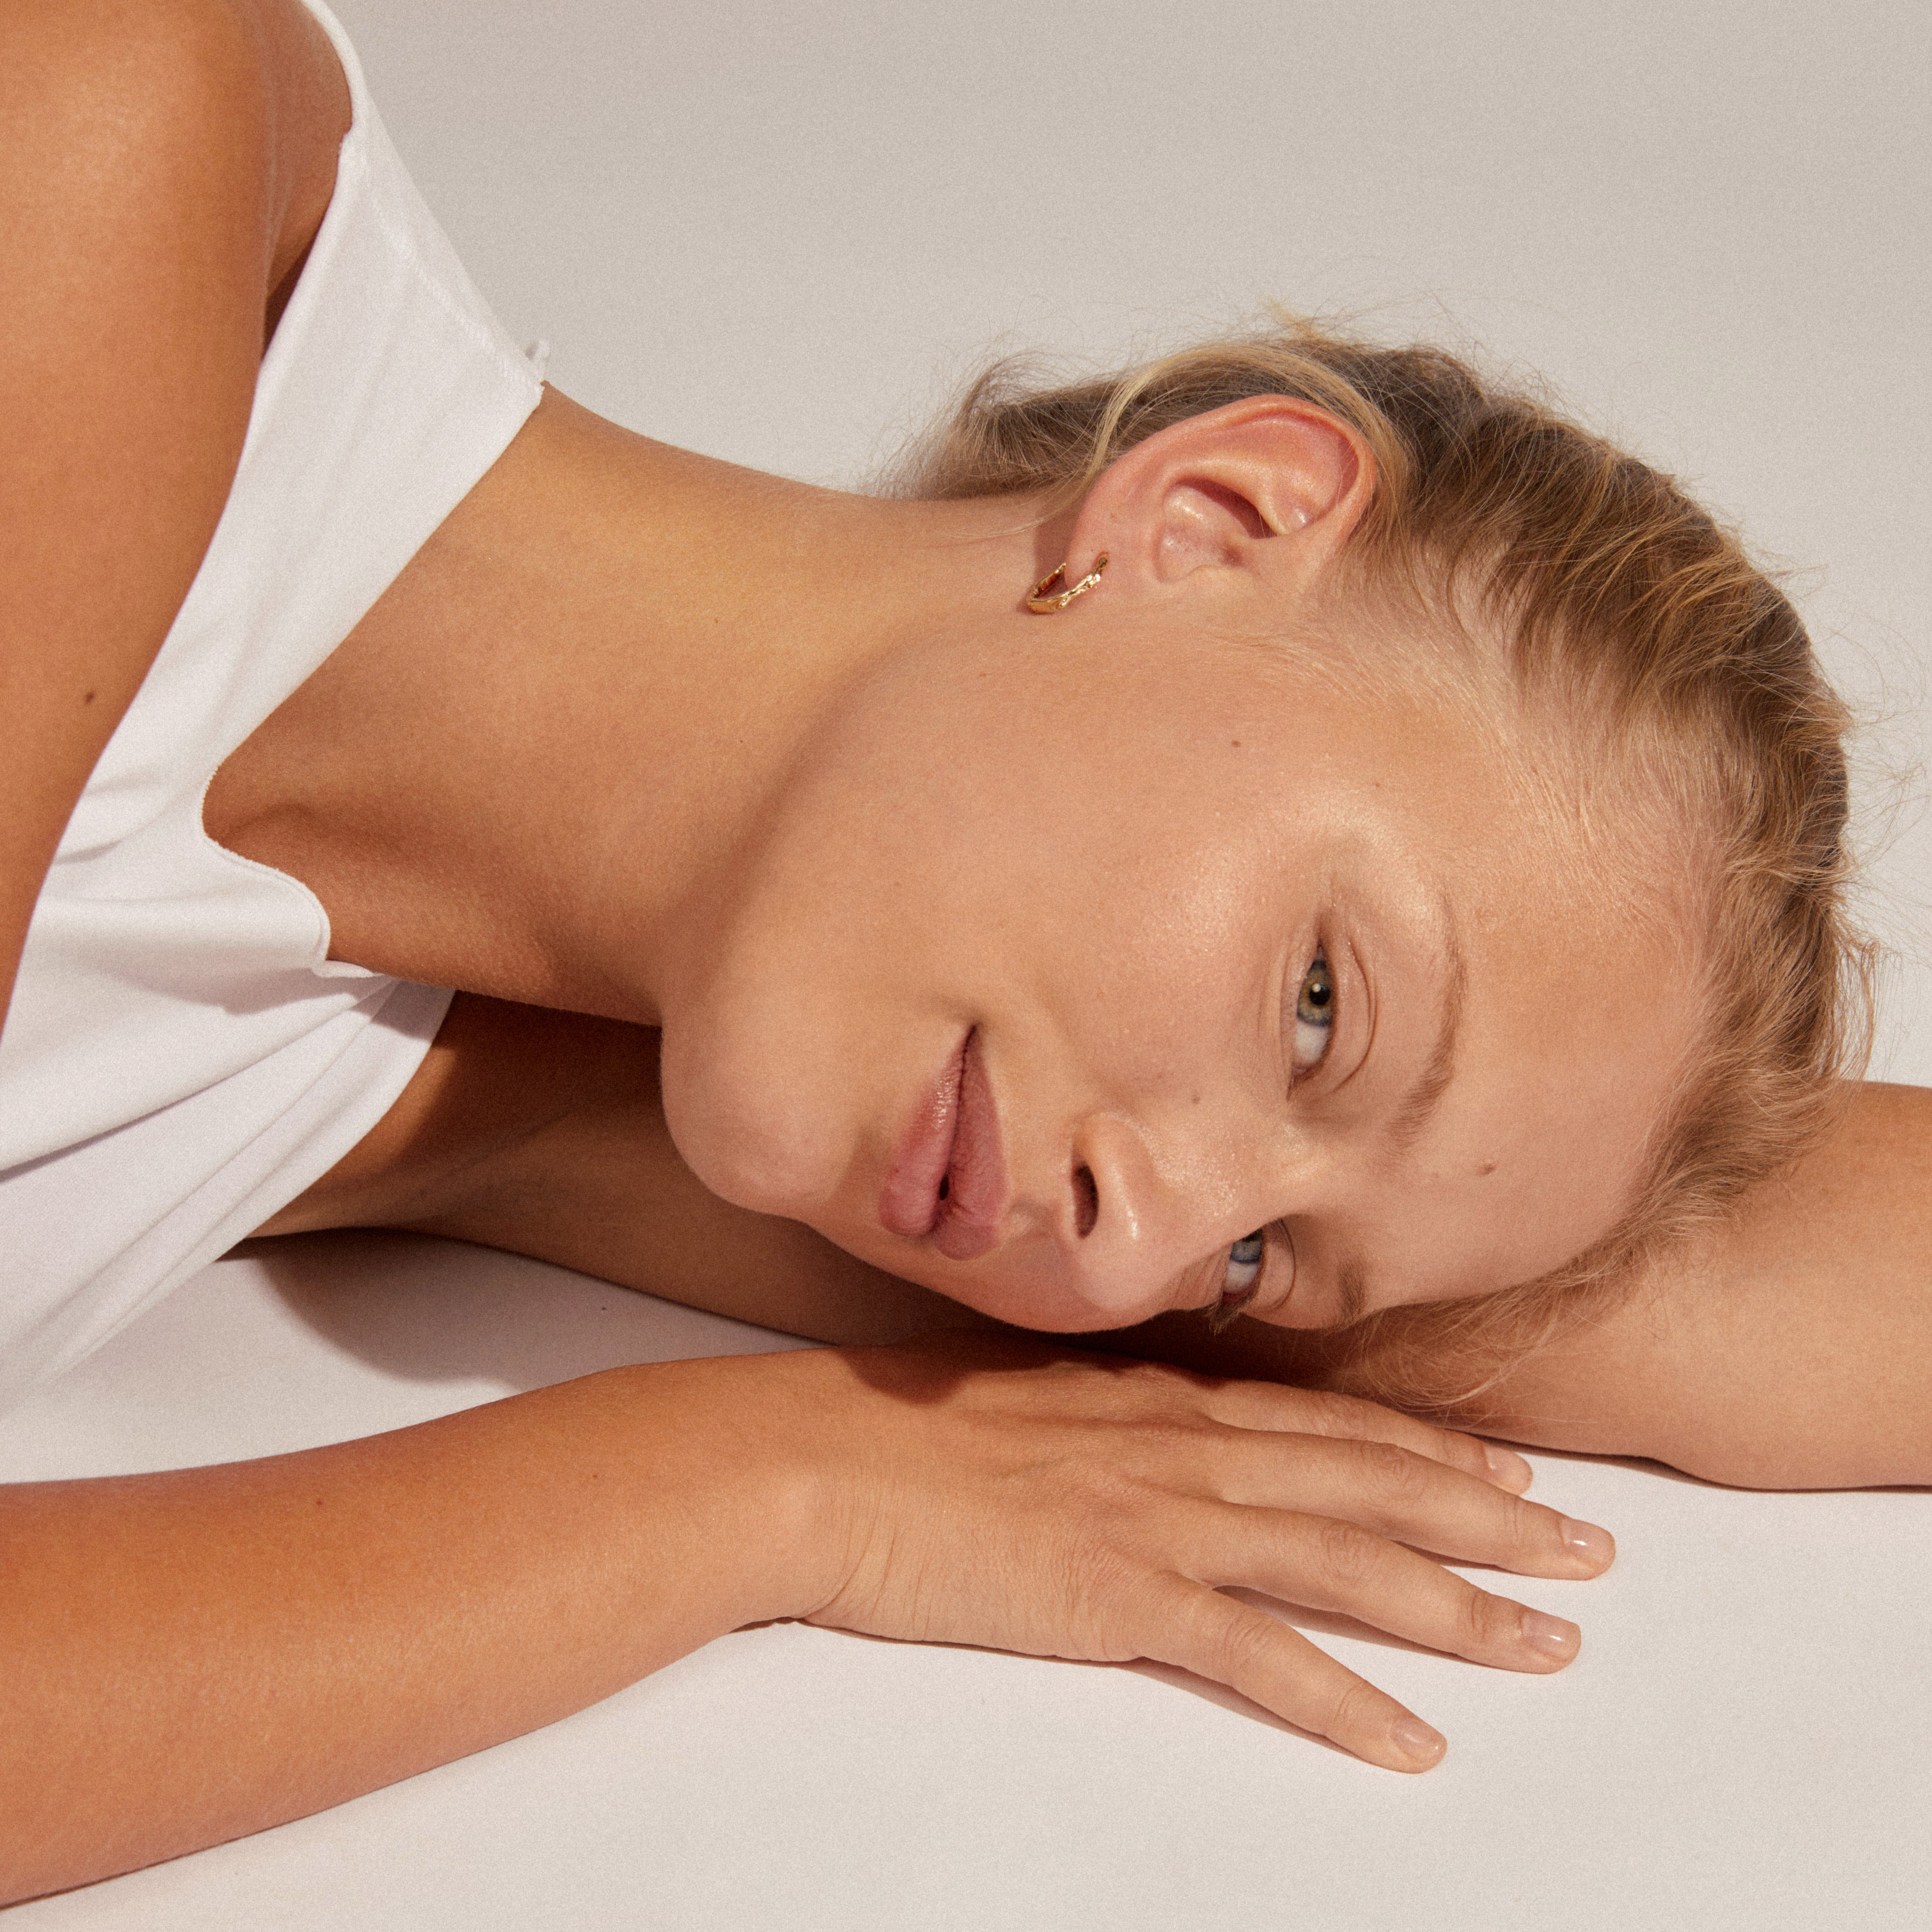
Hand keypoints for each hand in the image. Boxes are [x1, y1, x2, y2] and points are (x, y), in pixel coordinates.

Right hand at [785, 1333, 1612, 1769]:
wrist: (811, 1456)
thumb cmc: (892, 1429)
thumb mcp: (1016, 1401)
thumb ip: (1098, 1418)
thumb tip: (1137, 1434)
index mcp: (1154, 1400)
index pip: (1327, 1424)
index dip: (1431, 1450)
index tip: (1511, 1472)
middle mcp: (1178, 1447)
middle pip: (1367, 1483)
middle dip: (1488, 1521)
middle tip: (1588, 1555)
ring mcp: (1154, 1517)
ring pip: (1342, 1561)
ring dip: (1454, 1607)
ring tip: (1544, 1647)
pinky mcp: (1117, 1594)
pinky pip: (1256, 1656)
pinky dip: (1341, 1699)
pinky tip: (1407, 1740)